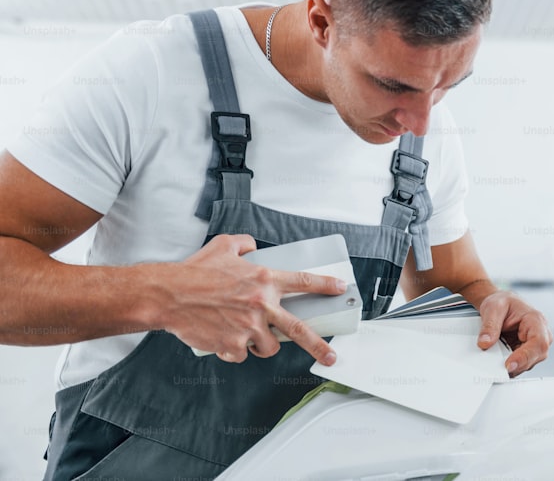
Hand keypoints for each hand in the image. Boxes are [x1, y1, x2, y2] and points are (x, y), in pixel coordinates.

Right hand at [156, 234, 346, 364]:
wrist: (168, 295)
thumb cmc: (194, 272)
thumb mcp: (224, 246)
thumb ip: (244, 243)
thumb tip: (254, 246)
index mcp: (263, 279)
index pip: (303, 281)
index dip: (324, 285)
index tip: (340, 288)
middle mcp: (260, 305)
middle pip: (298, 329)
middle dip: (318, 345)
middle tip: (331, 355)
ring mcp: (248, 327)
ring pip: (269, 347)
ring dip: (263, 344)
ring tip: (249, 334)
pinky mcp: (232, 345)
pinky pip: (242, 354)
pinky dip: (236, 349)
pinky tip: (224, 338)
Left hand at [476, 291, 551, 376]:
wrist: (502, 303)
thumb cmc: (503, 302)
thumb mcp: (492, 308)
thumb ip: (489, 326)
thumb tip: (485, 344)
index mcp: (536, 320)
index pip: (539, 342)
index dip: (525, 356)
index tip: (509, 365)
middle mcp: (541, 334)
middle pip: (535, 357)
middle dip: (517, 365)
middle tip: (497, 368)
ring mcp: (535, 346)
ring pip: (528, 364)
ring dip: (512, 366)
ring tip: (495, 361)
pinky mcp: (527, 353)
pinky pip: (520, 365)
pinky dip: (509, 366)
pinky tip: (498, 362)